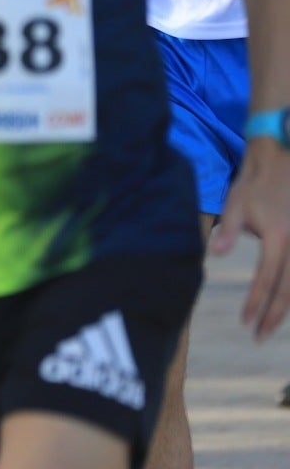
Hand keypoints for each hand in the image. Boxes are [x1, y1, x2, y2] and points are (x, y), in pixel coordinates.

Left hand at [210, 138, 289, 338]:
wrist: (283, 161)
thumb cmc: (256, 184)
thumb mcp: (236, 203)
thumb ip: (227, 231)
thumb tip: (214, 254)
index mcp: (279, 240)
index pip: (267, 280)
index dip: (256, 303)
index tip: (246, 322)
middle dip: (274, 316)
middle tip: (260, 336)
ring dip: (287, 307)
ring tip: (272, 325)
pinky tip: (286, 301)